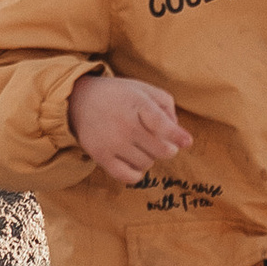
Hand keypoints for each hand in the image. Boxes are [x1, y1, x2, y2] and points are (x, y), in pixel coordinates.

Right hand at [70, 71, 192, 183]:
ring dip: (150, 158)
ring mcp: (112, 142)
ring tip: (142, 146)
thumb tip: (177, 132)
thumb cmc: (119, 96)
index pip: (161, 124)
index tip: (187, 142)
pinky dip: (136, 174)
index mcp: (137, 104)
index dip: (176, 135)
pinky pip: (127, 176)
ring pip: (146, 163)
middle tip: (163, 143)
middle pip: (160, 149)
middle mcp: (124, 124)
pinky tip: (135, 163)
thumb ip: (166, 105)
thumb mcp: (143, 89)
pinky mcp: (100, 156)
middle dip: (167, 148)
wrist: (79, 100)